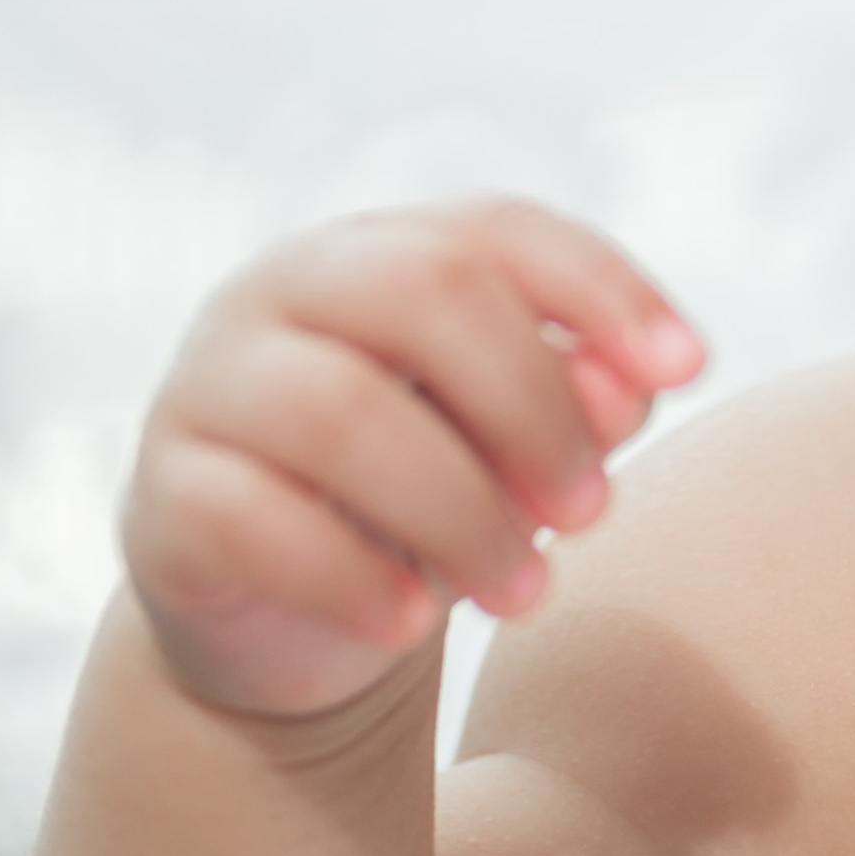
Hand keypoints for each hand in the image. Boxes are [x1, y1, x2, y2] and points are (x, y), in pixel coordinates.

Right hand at [122, 196, 703, 718]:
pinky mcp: (162, 500)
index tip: (691, 370)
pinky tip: (415, 625)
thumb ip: (578, 403)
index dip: (602, 289)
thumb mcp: (517, 447)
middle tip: (596, 512)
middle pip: (426, 292)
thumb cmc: (429, 499)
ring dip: (463, 510)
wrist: (293, 621)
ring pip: (341, 410)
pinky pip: (254, 519)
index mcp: (380, 252)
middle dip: (534, 405)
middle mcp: (281, 291)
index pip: (499, 230)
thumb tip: (629, 387)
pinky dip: (354, 576)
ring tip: (527, 591)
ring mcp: (207, 388)